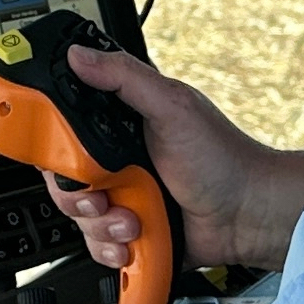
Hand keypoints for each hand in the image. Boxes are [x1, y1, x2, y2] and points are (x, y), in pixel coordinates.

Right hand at [43, 48, 303, 273]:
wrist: (248, 215)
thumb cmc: (223, 158)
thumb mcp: (171, 105)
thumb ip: (123, 77)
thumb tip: (79, 55)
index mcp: (119, 127)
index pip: (64, 134)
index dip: (55, 149)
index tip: (65, 161)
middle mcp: (117, 163)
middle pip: (64, 181)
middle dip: (79, 195)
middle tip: (103, 195)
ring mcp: (123, 200)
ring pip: (80, 218)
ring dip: (102, 226)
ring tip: (132, 221)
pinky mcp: (130, 234)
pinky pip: (98, 246)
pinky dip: (111, 248)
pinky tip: (134, 240)